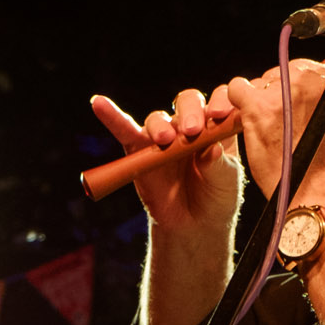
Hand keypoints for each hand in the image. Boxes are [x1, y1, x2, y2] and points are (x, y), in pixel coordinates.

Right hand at [89, 86, 245, 233]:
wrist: (193, 224)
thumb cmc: (216, 197)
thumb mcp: (226, 182)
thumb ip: (219, 164)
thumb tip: (211, 148)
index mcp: (216, 126)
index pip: (219, 100)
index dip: (219, 102)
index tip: (220, 115)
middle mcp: (189, 125)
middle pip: (188, 102)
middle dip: (190, 112)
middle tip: (192, 130)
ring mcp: (163, 136)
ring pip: (159, 119)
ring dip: (161, 126)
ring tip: (165, 140)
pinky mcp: (139, 150)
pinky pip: (124, 129)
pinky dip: (112, 116)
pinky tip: (99, 103)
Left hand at [227, 60, 324, 207]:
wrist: (321, 198)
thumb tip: (310, 95)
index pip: (308, 70)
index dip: (297, 88)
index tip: (294, 105)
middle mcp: (312, 81)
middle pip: (283, 73)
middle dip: (277, 93)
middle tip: (279, 121)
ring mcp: (285, 92)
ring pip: (261, 82)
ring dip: (258, 100)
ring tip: (266, 128)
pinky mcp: (258, 107)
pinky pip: (237, 89)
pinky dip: (236, 102)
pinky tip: (245, 121)